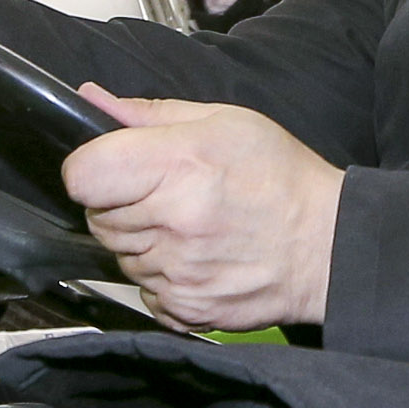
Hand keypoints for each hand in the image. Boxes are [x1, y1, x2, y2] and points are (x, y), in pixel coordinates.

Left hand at [64, 87, 341, 330]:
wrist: (326, 246)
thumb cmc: (279, 177)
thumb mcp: (223, 122)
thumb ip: (150, 114)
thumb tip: (92, 101)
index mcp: (177, 165)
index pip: (82, 175)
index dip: (92, 168)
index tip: (115, 168)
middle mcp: (172, 222)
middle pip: (97, 217)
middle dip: (120, 204)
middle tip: (167, 195)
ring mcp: (177, 272)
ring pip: (120, 256)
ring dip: (142, 242)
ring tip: (188, 226)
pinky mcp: (186, 307)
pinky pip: (144, 291)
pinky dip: (162, 277)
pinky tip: (196, 258)